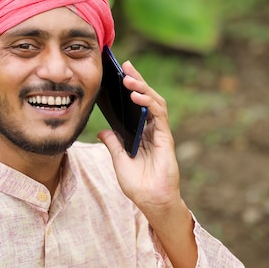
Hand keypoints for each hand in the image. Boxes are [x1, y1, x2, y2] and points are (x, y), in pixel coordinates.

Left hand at [97, 60, 180, 219]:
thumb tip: (103, 131)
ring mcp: (160, 132)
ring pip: (154, 102)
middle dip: (137, 81)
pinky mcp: (166, 137)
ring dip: (142, 88)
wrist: (152, 201)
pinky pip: (159, 115)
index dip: (129, 89)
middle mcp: (151, 130)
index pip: (135, 105)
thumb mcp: (119, 161)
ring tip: (129, 79)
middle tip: (126, 66)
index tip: (118, 74)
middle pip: (146, 99)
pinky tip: (136, 97)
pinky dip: (149, 103)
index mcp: (141, 133)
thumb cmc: (138, 185)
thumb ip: (113, 144)